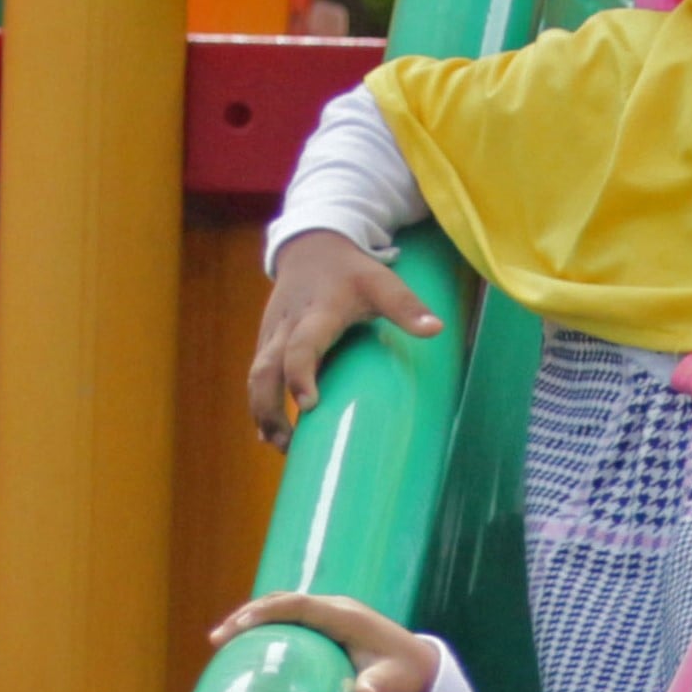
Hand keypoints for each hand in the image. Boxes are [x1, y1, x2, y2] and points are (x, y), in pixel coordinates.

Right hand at [212, 589, 440, 691]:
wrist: (421, 665)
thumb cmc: (406, 675)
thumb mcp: (393, 683)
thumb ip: (376, 689)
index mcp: (346, 616)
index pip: (298, 605)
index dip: (266, 612)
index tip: (238, 626)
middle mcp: (336, 608)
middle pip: (283, 601)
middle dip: (249, 615)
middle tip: (217, 638)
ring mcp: (331, 613)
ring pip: (284, 606)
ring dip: (254, 618)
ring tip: (223, 639)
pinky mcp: (329, 624)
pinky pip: (292, 617)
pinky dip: (268, 624)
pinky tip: (250, 643)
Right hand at [249, 233, 443, 447]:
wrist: (311, 246)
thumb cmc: (351, 271)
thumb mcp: (381, 282)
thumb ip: (407, 307)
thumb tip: (436, 331)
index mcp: (317, 313)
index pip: (302, 345)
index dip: (301, 374)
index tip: (309, 404)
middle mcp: (287, 326)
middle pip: (265, 369)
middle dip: (269, 407)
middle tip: (287, 443)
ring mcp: (271, 335)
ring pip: (255, 376)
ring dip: (262, 412)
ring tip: (280, 445)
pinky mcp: (265, 342)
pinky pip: (257, 375)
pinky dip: (260, 404)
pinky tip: (270, 433)